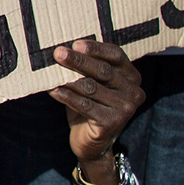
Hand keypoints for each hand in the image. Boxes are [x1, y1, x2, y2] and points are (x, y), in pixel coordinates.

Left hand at [49, 40, 144, 182]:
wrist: (91, 141)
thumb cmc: (90, 104)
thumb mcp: (91, 82)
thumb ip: (85, 67)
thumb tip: (61, 50)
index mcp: (131, 77)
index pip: (116, 56)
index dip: (96, 49)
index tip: (75, 43)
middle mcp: (133, 92)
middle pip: (103, 71)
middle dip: (78, 61)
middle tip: (58, 53)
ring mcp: (125, 109)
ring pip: (91, 87)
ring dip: (68, 78)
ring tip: (50, 71)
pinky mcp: (111, 123)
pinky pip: (85, 105)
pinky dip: (67, 96)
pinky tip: (53, 90)